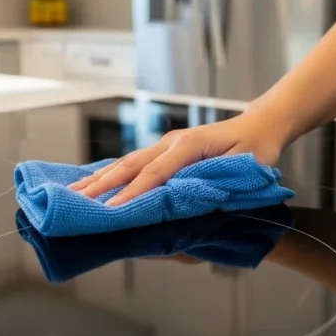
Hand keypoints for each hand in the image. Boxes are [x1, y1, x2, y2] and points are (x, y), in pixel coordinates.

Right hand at [69, 113, 285, 205]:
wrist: (260, 125)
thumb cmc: (257, 149)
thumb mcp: (245, 167)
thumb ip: (216, 180)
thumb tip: (186, 200)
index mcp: (190, 145)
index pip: (155, 173)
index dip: (132, 193)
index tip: (112, 210)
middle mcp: (173, 142)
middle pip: (131, 165)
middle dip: (102, 185)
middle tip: (76, 202)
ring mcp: (167, 143)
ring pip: (127, 162)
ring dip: (100, 178)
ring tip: (74, 192)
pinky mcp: (166, 149)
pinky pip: (134, 162)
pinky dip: (112, 173)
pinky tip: (95, 181)